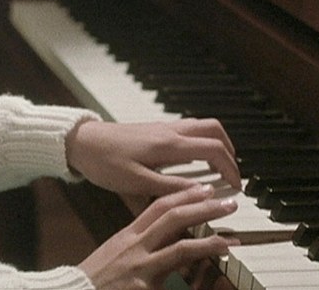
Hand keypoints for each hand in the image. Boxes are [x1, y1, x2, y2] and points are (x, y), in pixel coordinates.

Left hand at [66, 119, 240, 195]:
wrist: (81, 143)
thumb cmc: (104, 163)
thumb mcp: (137, 182)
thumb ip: (171, 187)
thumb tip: (203, 192)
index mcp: (169, 145)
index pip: (214, 150)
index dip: (231, 168)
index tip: (236, 187)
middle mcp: (170, 131)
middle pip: (215, 130)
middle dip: (230, 152)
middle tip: (233, 176)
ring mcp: (163, 127)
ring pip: (203, 127)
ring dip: (217, 144)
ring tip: (218, 169)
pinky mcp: (155, 129)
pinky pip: (189, 130)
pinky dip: (201, 142)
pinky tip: (194, 161)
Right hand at [78, 186, 238, 289]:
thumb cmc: (95, 280)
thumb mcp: (116, 255)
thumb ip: (139, 244)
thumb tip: (165, 237)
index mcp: (128, 236)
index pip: (157, 207)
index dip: (183, 195)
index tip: (203, 188)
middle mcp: (135, 247)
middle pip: (172, 218)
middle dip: (201, 207)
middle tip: (226, 202)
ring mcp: (141, 267)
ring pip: (180, 247)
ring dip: (210, 240)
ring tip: (231, 237)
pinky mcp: (145, 288)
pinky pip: (175, 276)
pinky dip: (195, 272)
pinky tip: (213, 268)